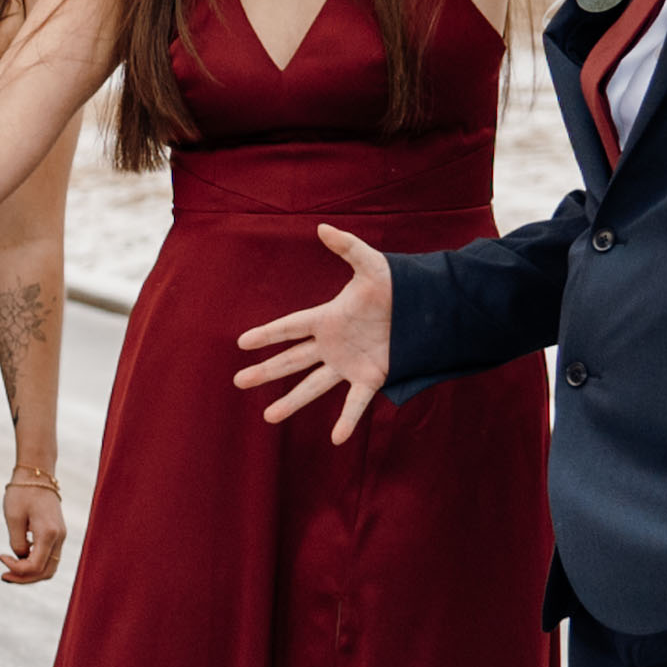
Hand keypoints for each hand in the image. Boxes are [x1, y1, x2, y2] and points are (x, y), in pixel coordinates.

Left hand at [0, 474, 67, 585]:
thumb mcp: (13, 517)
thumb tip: (21, 558)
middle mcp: (59, 538)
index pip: (36, 566)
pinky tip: (18, 559)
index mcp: (49, 534)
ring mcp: (61, 537)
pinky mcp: (57, 534)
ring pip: (50, 567)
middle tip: (3, 576)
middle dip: (24, 578)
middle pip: (47, 572)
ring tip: (9, 571)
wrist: (37, 474)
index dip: (17, 569)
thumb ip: (17, 542)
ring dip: (30, 573)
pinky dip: (35, 564)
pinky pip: (49, 557)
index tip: (0, 556)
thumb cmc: (22, 493)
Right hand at [232, 225, 394, 437]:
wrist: (427, 308)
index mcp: (327, 318)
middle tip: (239, 382)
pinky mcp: (371, 377)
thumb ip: (348, 247)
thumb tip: (322, 228)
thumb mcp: (372, 265)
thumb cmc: (397, 285)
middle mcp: (331, 344)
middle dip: (265, 372)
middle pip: (291, 361)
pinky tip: (336, 439)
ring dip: (291, 402)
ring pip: (313, 386)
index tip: (241, 343)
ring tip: (268, 418)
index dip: (267, 335)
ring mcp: (348, 364)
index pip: (289, 327)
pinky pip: (355, 402)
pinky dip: (347, 421)